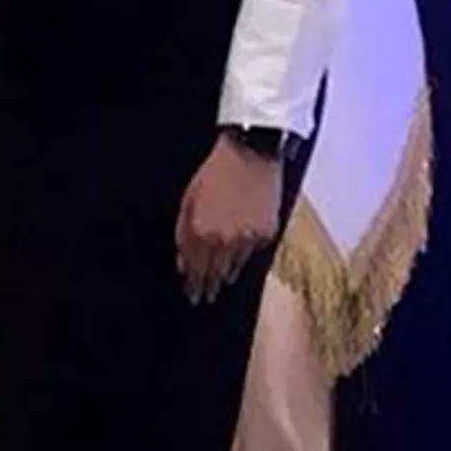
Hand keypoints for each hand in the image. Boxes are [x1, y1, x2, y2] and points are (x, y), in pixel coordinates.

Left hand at [175, 134, 281, 304]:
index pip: (195, 271)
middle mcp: (225, 241)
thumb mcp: (188, 199)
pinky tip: (239, 255)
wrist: (250, 153)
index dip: (193, 286)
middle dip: (208, 286)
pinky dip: (245, 253)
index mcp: (202, 233)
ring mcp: (248, 239)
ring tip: (220, 281)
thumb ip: (183, 233)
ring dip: (225, 274)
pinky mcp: (267, 234)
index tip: (192, 295)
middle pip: (215, 274)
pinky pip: (253, 252)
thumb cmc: (215, 171)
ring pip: (235, 267)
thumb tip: (183, 263)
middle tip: (204, 297)